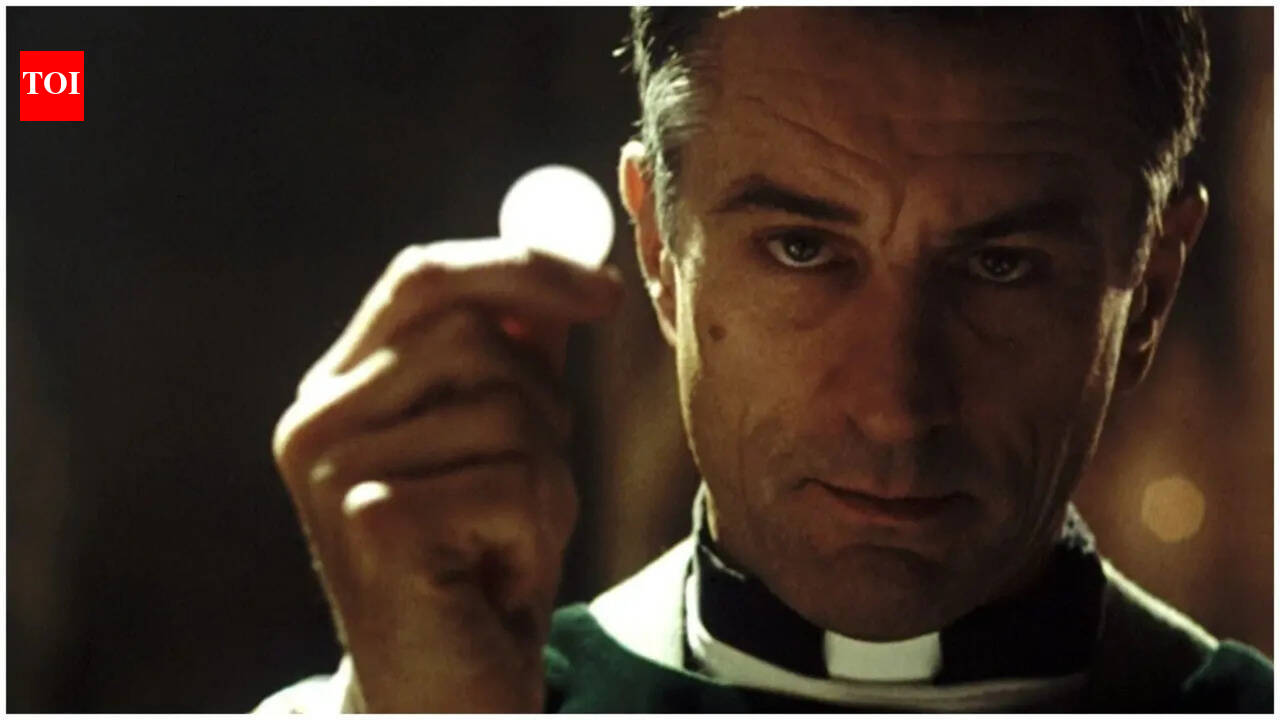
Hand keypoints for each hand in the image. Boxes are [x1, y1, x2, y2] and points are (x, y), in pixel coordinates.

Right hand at [272, 239, 622, 711]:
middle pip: (470, 334)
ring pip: (504, 409)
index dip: (520, 268)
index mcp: (337, 388)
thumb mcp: (502, 445)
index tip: (603, 292)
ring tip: (509, 539)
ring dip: (545, 475)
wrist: (447, 690)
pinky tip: (499, 575)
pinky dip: (537, 530)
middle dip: (542, 398)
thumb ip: (516, 358)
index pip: (423, 279)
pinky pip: (513, 483)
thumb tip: (564, 274)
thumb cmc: (477, 559)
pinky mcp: (373, 526)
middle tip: (538, 471)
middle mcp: (316, 422)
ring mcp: (334, 474)